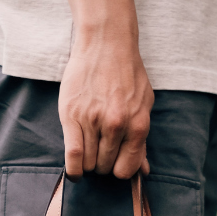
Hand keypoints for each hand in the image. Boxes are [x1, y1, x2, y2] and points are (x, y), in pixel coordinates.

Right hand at [58, 32, 153, 178]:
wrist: (105, 44)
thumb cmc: (127, 74)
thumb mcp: (143, 105)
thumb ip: (141, 139)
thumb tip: (144, 170)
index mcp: (137, 124)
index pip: (125, 168)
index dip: (118, 171)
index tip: (113, 164)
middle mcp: (116, 125)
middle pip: (104, 167)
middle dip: (102, 164)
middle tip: (99, 149)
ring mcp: (93, 120)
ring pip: (88, 163)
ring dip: (87, 163)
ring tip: (88, 149)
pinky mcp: (72, 115)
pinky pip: (72, 155)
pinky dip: (73, 169)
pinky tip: (75, 171)